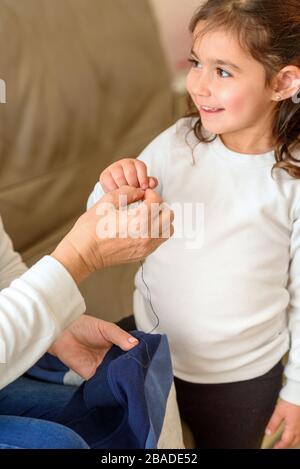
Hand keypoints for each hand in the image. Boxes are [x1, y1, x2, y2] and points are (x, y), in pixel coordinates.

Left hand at [48, 314, 138, 379]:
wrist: (63, 333)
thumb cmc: (85, 326)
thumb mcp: (106, 328)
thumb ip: (120, 336)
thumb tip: (135, 344)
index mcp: (118, 345)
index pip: (133, 353)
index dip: (140, 357)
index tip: (150, 361)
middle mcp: (113, 357)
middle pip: (126, 367)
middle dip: (133, 370)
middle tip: (143, 375)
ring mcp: (104, 367)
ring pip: (117, 377)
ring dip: (123, 379)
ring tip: (132, 382)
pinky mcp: (93, 376)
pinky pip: (104, 384)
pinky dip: (110, 386)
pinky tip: (117, 387)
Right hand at [51, 186, 173, 283]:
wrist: (84, 253)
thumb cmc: (91, 228)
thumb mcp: (107, 202)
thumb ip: (127, 191)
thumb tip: (139, 191)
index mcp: (137, 220)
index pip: (157, 201)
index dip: (150, 193)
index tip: (141, 194)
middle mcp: (146, 235)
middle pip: (168, 215)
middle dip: (159, 205)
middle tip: (146, 203)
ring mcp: (146, 247)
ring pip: (168, 229)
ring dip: (161, 219)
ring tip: (146, 215)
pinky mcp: (143, 254)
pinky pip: (160, 240)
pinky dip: (157, 231)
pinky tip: (142, 227)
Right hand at [100, 158, 157, 191]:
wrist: (120, 193)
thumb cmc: (136, 188)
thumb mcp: (144, 185)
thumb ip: (150, 183)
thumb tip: (152, 183)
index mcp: (136, 164)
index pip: (141, 167)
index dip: (143, 179)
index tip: (143, 189)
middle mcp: (125, 163)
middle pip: (130, 173)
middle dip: (134, 186)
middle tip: (134, 194)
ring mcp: (113, 168)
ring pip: (120, 177)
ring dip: (124, 189)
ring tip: (127, 196)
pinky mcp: (104, 175)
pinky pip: (109, 182)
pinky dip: (114, 190)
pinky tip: (118, 195)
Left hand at [265, 399, 299, 448]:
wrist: (299, 393)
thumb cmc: (291, 401)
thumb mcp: (279, 411)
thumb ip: (273, 423)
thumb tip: (268, 432)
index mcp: (292, 428)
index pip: (285, 442)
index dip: (279, 446)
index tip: (274, 448)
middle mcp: (299, 429)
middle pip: (293, 442)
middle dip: (286, 445)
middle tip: (279, 446)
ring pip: (298, 438)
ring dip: (292, 442)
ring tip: (286, 442)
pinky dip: (297, 436)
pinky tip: (294, 434)